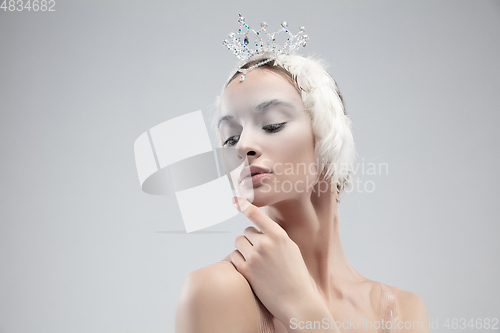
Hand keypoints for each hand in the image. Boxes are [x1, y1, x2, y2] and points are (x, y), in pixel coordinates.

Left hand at [230, 196, 324, 324]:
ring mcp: (254, 257)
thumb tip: (258, 226)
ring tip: (256, 261)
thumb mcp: (291, 249)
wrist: (296, 301)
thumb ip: (276, 236)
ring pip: (238, 243)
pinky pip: (233, 257)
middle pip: (246, 231)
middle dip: (251, 240)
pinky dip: (238, 261)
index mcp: (279, 236)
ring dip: (243, 249)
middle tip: (262, 253)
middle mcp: (265, 243)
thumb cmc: (295, 275)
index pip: (256, 214)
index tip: (234, 198)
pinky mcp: (245, 270)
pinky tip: (250, 269)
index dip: (243, 204)